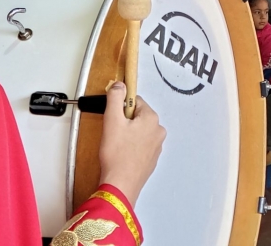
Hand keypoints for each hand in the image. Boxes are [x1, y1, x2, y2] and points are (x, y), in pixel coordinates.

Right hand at [99, 82, 166, 206]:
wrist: (121, 184)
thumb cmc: (117, 155)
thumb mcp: (112, 120)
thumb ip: (115, 98)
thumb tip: (119, 85)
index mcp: (152, 118)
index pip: (135, 101)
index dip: (120, 108)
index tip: (114, 118)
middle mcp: (158, 131)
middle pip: (138, 116)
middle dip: (124, 122)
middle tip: (114, 134)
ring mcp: (157, 146)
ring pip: (139, 131)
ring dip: (128, 135)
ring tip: (117, 146)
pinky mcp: (152, 159)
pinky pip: (140, 145)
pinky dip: (131, 147)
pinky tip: (122, 155)